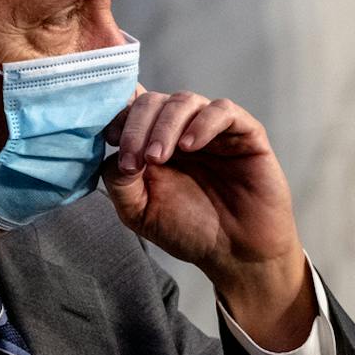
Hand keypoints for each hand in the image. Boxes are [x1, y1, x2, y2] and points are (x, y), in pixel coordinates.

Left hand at [102, 89, 315, 347]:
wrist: (237, 253)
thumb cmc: (190, 231)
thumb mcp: (140, 213)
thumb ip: (119, 183)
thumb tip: (113, 153)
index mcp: (153, 142)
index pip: (131, 107)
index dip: (117, 115)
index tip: (109, 139)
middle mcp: (181, 130)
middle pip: (153, 100)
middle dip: (137, 126)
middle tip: (136, 159)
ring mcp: (212, 129)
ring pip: (184, 101)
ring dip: (164, 126)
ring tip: (157, 158)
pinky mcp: (245, 133)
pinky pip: (223, 110)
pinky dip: (202, 123)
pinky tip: (189, 146)